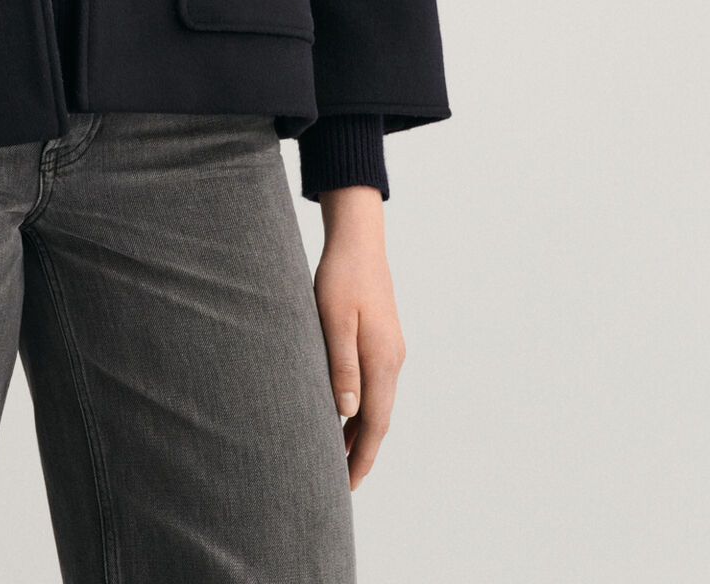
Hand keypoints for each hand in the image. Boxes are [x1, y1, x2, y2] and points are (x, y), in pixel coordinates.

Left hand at [311, 188, 405, 490]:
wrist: (359, 242)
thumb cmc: (340, 277)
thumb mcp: (333, 319)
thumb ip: (341, 364)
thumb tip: (347, 412)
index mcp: (382, 360)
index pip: (375, 423)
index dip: (362, 457)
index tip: (347, 485)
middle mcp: (392, 361)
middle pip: (380, 419)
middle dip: (363, 453)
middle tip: (341, 483)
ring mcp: (391, 351)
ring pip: (379, 403)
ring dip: (362, 432)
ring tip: (339, 458)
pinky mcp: (383, 341)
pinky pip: (376, 386)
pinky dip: (363, 408)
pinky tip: (345, 414)